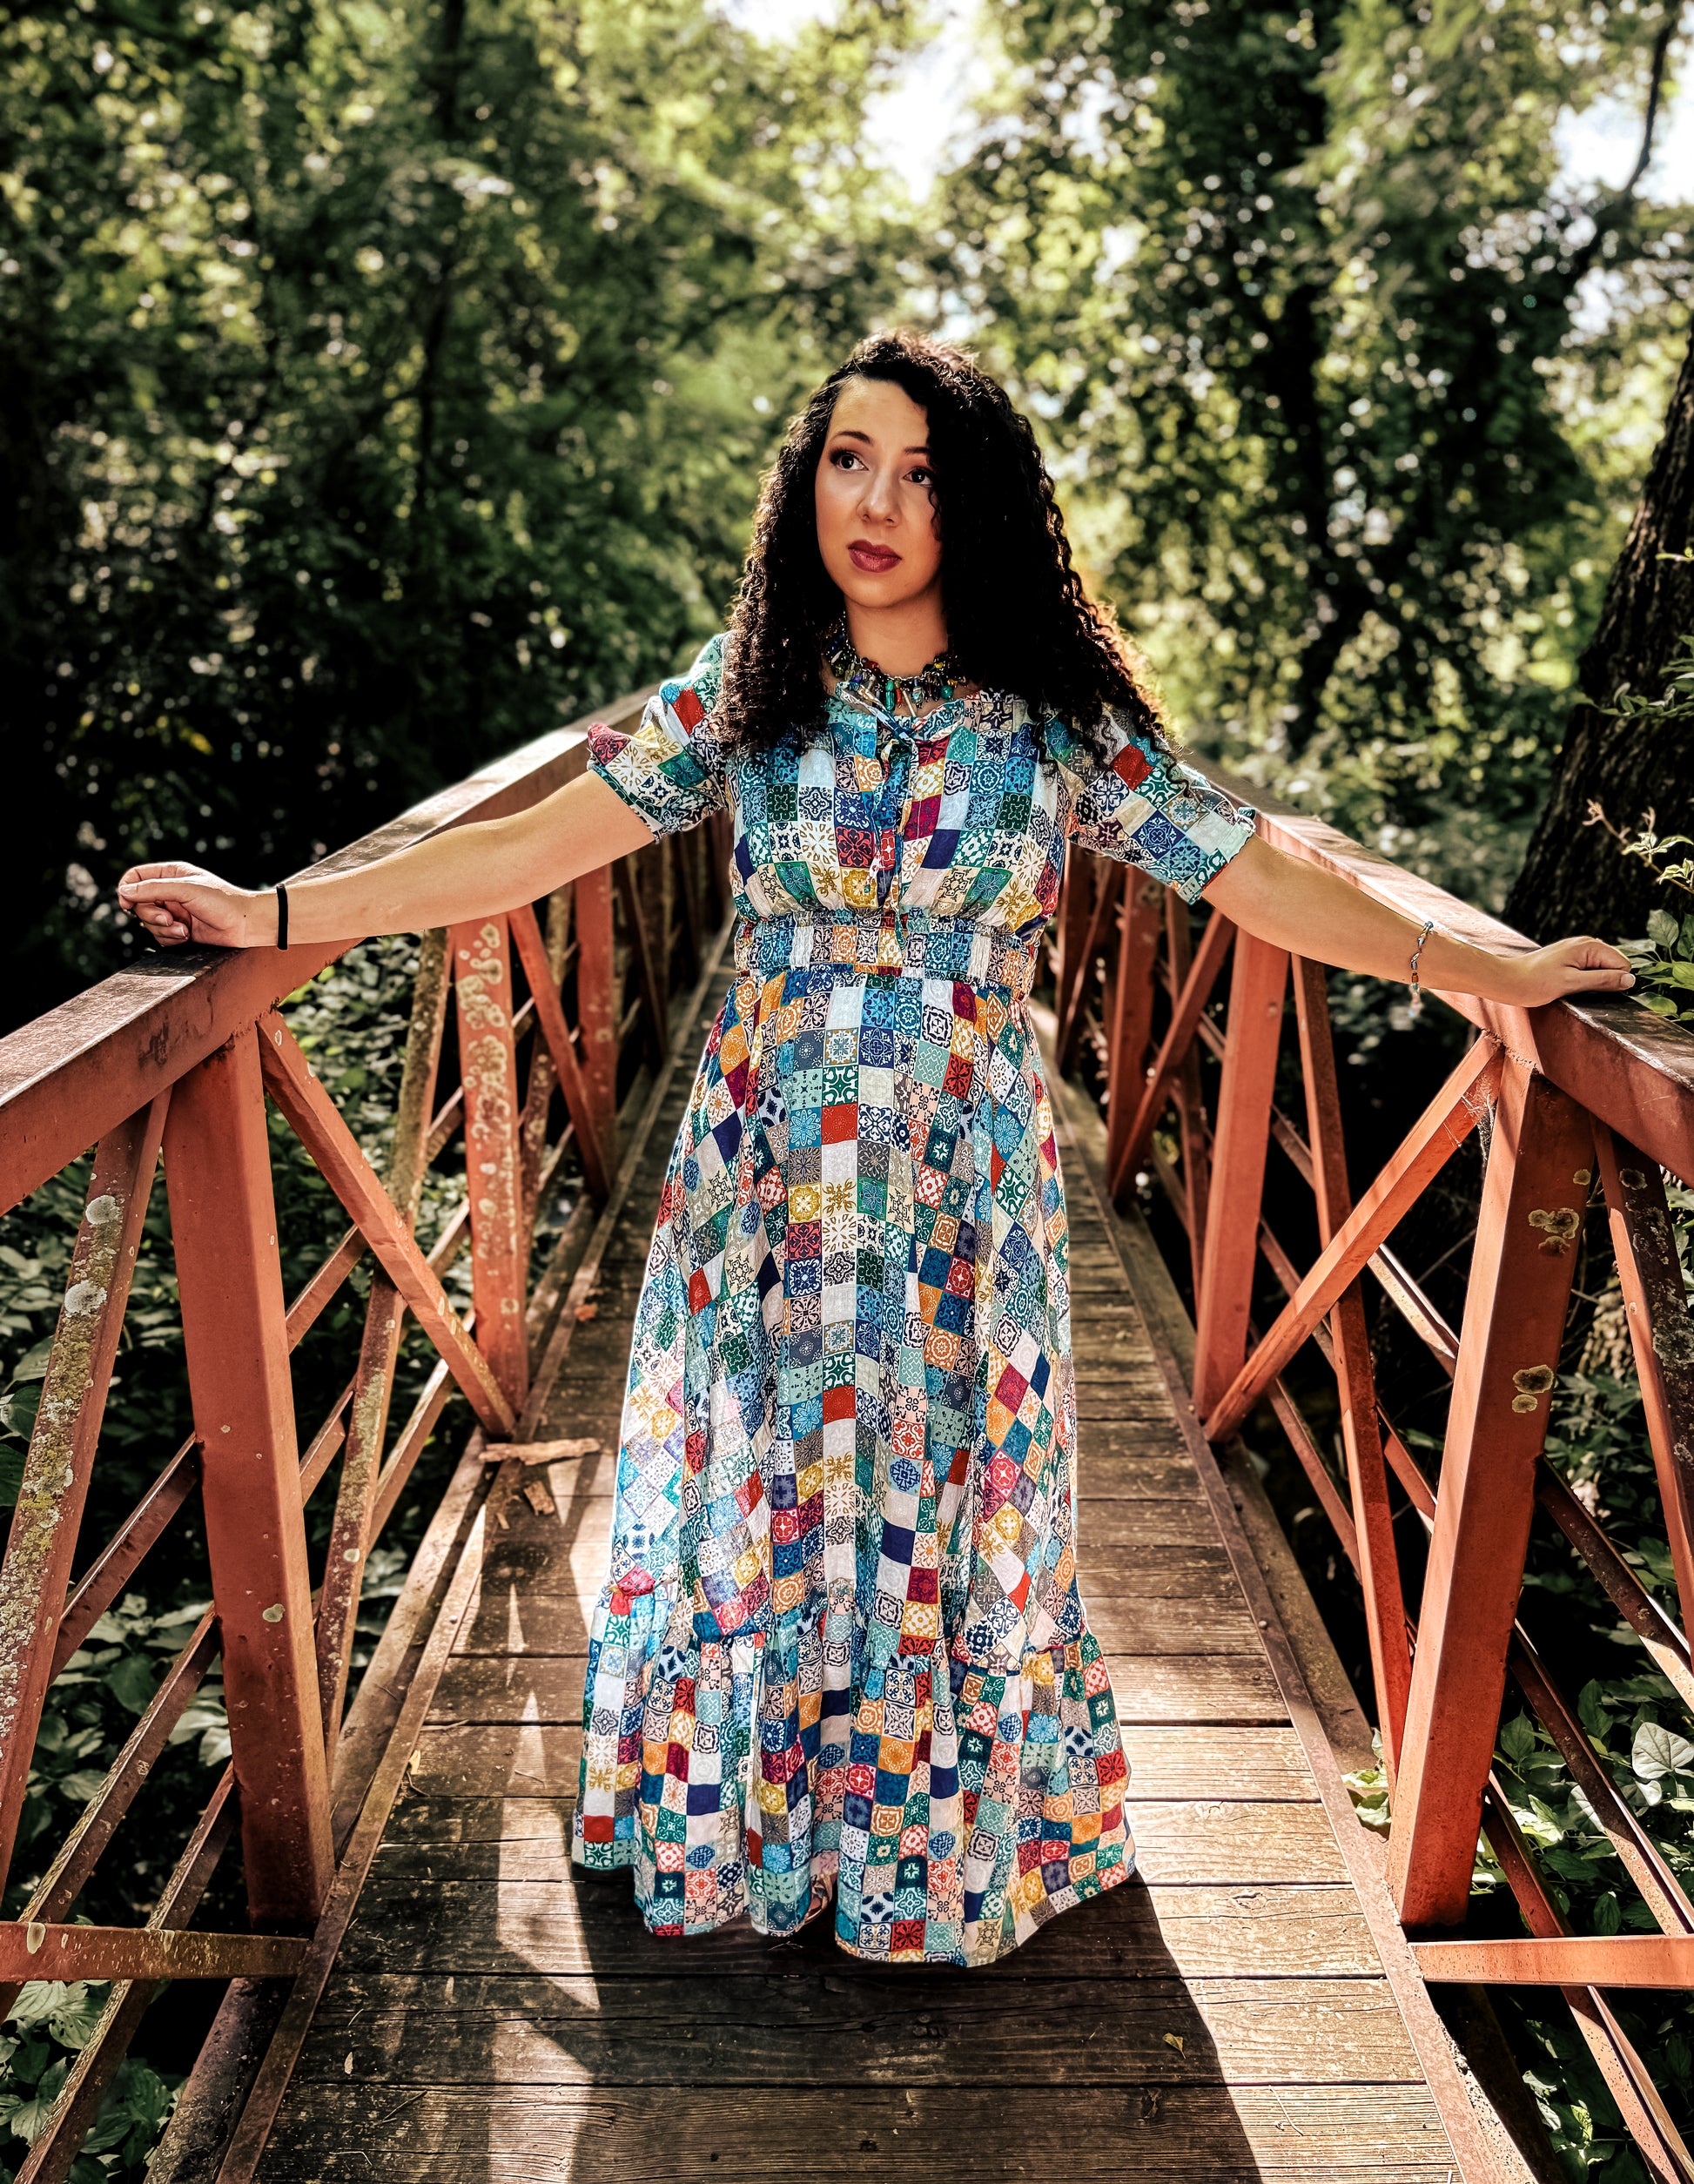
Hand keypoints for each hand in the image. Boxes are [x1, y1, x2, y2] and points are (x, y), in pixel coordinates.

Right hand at [116, 863, 266, 949]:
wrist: (247, 924)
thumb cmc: (222, 901)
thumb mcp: (186, 889)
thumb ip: (153, 889)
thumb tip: (123, 891)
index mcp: (171, 874)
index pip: (136, 877)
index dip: (127, 889)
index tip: (127, 904)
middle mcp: (170, 892)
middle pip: (139, 904)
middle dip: (151, 915)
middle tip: (169, 919)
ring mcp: (174, 912)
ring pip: (148, 923)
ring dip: (163, 929)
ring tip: (184, 930)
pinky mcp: (180, 930)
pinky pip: (160, 937)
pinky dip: (171, 939)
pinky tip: (187, 936)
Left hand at [1497, 936, 1634, 1008]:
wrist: (1506, 981)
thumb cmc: (1535, 983)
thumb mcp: (1572, 984)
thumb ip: (1603, 980)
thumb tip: (1631, 981)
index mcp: (1589, 946)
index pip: (1622, 965)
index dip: (1613, 981)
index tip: (1592, 990)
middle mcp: (1586, 944)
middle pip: (1615, 966)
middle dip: (1604, 981)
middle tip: (1579, 989)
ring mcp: (1578, 951)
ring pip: (1603, 970)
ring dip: (1593, 983)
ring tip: (1571, 987)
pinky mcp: (1570, 959)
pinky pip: (1590, 971)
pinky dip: (1585, 981)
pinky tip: (1568, 985)